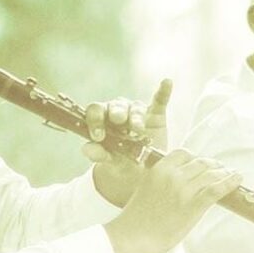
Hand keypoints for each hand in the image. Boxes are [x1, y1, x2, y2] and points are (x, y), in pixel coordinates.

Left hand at [85, 81, 171, 203]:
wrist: (143, 169)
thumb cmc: (122, 161)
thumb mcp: (110, 160)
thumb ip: (98, 154)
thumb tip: (86, 149)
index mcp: (103, 118)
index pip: (96, 110)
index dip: (95, 120)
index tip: (98, 136)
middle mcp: (119, 110)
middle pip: (116, 105)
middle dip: (117, 113)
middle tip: (119, 122)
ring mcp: (138, 112)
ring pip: (136, 107)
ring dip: (136, 116)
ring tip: (138, 129)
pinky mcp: (157, 114)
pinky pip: (160, 100)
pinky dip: (164, 92)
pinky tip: (167, 83)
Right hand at [103, 148, 238, 252]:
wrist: (132, 237)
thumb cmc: (136, 218)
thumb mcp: (146, 189)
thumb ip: (161, 181)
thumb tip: (178, 181)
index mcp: (158, 170)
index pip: (183, 154)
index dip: (196, 158)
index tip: (202, 163)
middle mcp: (172, 175)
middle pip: (200, 162)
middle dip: (213, 165)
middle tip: (221, 169)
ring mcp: (184, 190)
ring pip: (211, 174)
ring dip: (224, 173)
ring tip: (231, 174)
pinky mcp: (193, 205)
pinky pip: (216, 189)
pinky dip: (230, 182)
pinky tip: (238, 180)